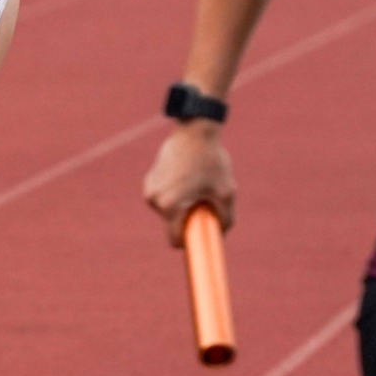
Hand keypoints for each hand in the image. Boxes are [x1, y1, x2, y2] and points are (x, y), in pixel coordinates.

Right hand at [142, 123, 233, 247]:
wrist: (194, 132)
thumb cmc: (211, 161)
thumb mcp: (226, 192)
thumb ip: (225, 219)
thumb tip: (219, 235)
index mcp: (171, 206)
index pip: (175, 240)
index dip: (189, 243)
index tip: (200, 240)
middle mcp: (155, 200)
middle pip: (174, 224)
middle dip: (189, 218)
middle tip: (205, 200)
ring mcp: (150, 190)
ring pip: (168, 211)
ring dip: (182, 205)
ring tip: (196, 185)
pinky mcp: (149, 180)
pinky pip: (164, 198)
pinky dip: (175, 194)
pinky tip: (187, 177)